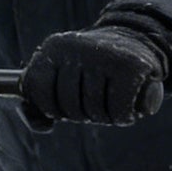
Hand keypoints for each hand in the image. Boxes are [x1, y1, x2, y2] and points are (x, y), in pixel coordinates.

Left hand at [21, 25, 168, 126]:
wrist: (136, 43)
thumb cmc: (91, 72)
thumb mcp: (58, 84)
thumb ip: (37, 107)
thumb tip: (44, 127)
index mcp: (54, 48)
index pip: (36, 89)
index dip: (50, 106)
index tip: (64, 102)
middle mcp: (77, 46)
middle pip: (67, 105)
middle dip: (79, 113)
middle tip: (92, 101)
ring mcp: (104, 54)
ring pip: (92, 109)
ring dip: (102, 116)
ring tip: (109, 101)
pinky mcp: (131, 65)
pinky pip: (118, 110)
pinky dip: (122, 116)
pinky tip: (125, 107)